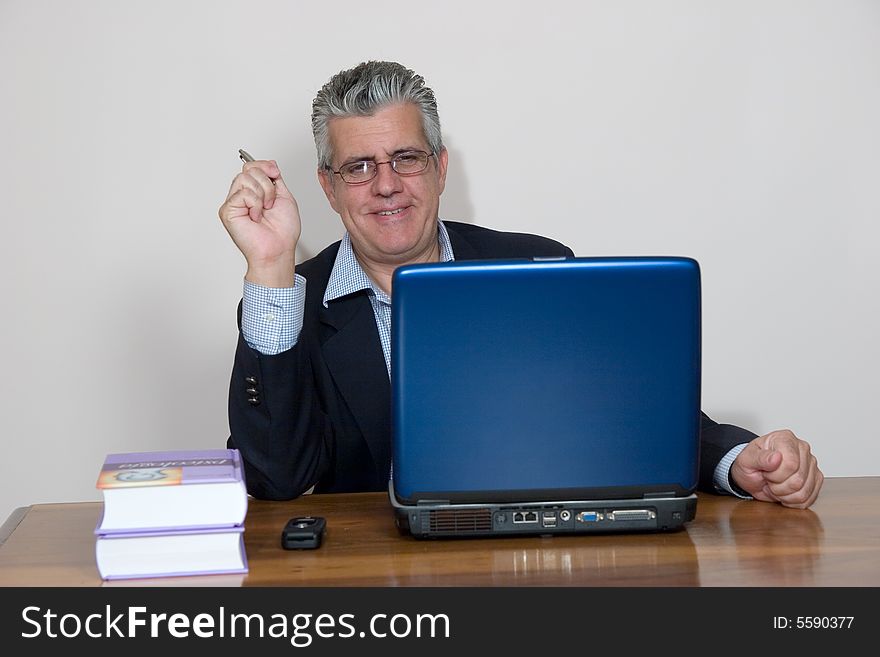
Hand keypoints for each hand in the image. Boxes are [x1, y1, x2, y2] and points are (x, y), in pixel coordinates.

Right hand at [218, 159, 300, 286]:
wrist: (279, 249)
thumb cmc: (282, 231)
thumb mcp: (284, 197)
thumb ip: (275, 179)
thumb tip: (269, 164)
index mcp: (254, 192)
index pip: (252, 166)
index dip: (265, 166)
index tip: (276, 175)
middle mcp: (242, 195)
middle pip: (249, 169)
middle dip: (267, 183)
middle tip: (271, 202)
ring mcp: (233, 202)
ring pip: (245, 177)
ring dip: (262, 194)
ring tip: (264, 210)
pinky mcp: (228, 210)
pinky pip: (242, 193)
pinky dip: (255, 204)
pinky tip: (256, 216)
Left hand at [730, 429, 822, 508]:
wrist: (752, 474)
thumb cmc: (750, 464)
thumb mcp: (745, 460)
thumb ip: (759, 458)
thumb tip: (776, 458)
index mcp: (785, 439)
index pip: (791, 464)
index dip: (775, 475)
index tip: (765, 472)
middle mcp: (802, 449)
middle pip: (798, 480)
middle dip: (778, 486)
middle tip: (769, 479)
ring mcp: (811, 464)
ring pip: (803, 492)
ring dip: (784, 495)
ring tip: (775, 485)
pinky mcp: (816, 479)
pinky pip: (808, 499)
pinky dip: (792, 501)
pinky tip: (784, 492)